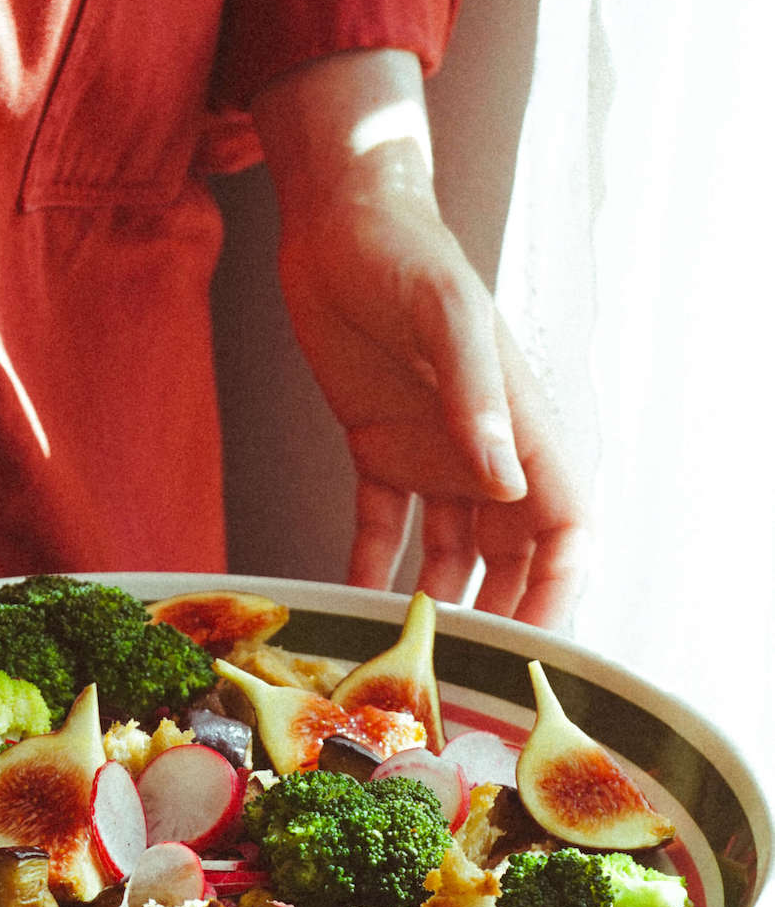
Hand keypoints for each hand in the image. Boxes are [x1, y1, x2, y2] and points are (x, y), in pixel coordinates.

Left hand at [253, 53, 589, 630]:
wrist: (340, 223)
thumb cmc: (407, 256)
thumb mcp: (447, 320)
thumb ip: (477, 399)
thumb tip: (507, 478)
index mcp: (523, 427)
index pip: (565, 529)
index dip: (557, 591)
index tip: (533, 650)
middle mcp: (485, 453)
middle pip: (513, 558)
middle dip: (499, 619)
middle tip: (467, 684)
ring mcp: (434, 454)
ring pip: (451, 556)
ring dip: (437, 606)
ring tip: (409, 663)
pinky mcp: (379, 448)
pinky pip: (382, 529)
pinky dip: (367, 568)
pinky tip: (348, 610)